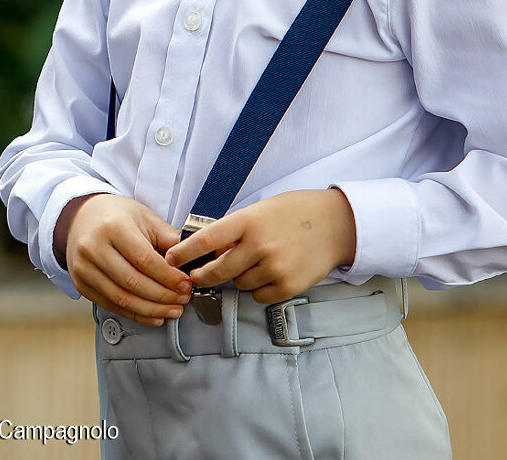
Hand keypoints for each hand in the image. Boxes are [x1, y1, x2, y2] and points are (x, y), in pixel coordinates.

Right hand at [61, 193, 191, 326]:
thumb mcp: (145, 218)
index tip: (186, 284)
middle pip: (132, 282)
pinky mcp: (81, 284)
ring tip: (172, 310)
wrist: (82, 217)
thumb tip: (194, 259)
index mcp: (112, 227)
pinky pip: (111, 305)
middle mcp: (93, 247)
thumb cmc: (117, 217)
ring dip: (152, 309)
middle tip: (183, 299)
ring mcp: (84, 268)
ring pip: (122, 298)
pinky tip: (153, 315)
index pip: (144, 259)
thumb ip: (169, 239)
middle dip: (163, 296)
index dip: (168, 277)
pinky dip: (135, 314)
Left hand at [164, 189, 357, 304]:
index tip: (170, 259)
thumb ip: (235, 230)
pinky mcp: (288, 285)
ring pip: (239, 285)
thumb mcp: (260, 211)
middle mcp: (259, 245)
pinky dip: (259, 289)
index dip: (184, 253)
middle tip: (196, 278)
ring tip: (256, 262)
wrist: (336, 224)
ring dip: (240, 278)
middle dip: (203, 276)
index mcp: (248, 221)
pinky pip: (259, 296)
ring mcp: (275, 267)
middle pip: (217, 271)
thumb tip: (209, 252)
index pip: (206, 240)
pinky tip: (269, 273)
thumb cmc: (294, 212)